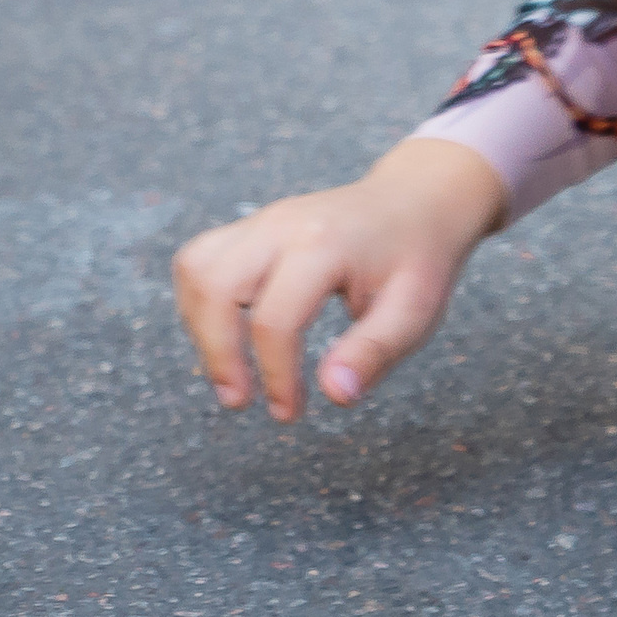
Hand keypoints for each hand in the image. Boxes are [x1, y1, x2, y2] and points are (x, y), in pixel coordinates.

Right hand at [172, 138, 506, 421]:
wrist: (419, 202)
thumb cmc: (417, 261)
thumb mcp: (415, 312)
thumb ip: (375, 353)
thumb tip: (334, 395)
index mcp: (325, 244)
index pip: (275, 320)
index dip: (275, 377)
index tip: (289, 414)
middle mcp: (283, 224)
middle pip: (215, 286)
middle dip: (218, 353)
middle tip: (241, 401)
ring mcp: (263, 220)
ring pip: (197, 269)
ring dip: (201, 327)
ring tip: (231, 371)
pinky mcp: (251, 226)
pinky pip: (200, 260)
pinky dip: (201, 302)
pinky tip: (229, 334)